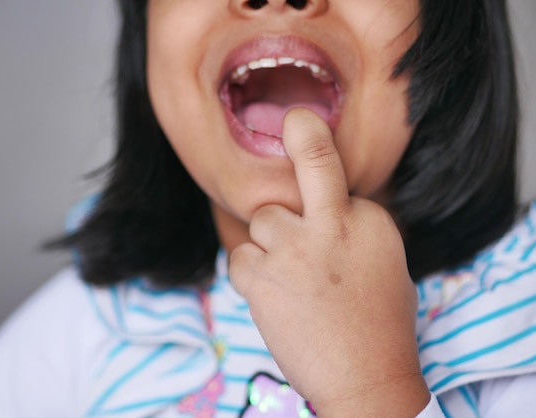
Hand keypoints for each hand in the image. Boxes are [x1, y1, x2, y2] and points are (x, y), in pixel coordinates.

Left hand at [229, 108, 429, 416]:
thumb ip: (352, 227)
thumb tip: (326, 205)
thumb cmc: (378, 323)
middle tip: (297, 121)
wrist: (366, 378)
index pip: (334, 186)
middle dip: (303, 134)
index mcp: (369, 219)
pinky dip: (250, 273)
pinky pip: (239, 256)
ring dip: (268, 244)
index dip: (318, 188)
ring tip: (289, 279)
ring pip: (262, 219)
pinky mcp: (262, 278)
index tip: (303, 130)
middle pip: (311, 164)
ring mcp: (295, 249)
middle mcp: (333, 225)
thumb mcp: (383, 262)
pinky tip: (273, 294)